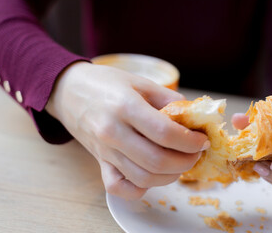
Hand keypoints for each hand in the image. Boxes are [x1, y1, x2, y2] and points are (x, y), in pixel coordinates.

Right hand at [46, 62, 209, 198]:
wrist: (69, 92)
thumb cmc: (106, 84)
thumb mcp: (140, 82)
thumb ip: (169, 100)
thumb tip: (195, 119)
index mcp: (125, 106)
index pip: (165, 133)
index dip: (190, 140)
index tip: (202, 140)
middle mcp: (112, 133)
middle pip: (157, 161)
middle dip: (186, 161)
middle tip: (196, 152)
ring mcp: (104, 152)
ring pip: (143, 178)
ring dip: (171, 175)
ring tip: (181, 162)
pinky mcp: (100, 163)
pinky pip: (120, 188)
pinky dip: (141, 188)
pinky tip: (153, 175)